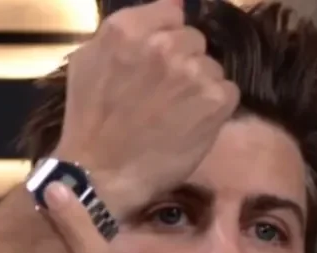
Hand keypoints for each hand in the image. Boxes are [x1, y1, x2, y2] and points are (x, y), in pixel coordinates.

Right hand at [53, 0, 239, 212]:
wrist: (101, 172)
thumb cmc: (89, 119)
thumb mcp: (88, 60)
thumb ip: (124, 28)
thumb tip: (173, 5)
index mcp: (128, 29)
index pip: (172, 11)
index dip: (166, 36)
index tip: (157, 62)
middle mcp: (163, 45)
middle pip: (194, 38)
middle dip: (183, 61)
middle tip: (163, 93)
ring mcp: (193, 72)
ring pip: (211, 66)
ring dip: (199, 85)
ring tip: (174, 113)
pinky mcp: (215, 100)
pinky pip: (228, 91)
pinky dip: (215, 107)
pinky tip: (191, 124)